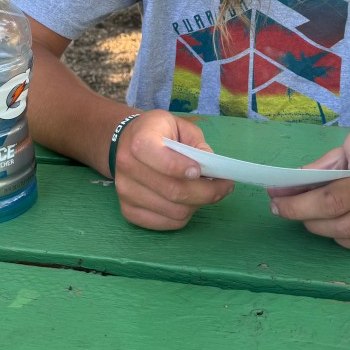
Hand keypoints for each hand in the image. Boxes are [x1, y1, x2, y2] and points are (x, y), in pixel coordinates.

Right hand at [113, 110, 233, 230]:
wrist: (125, 142)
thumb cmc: (158, 132)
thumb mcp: (180, 127)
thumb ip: (197, 145)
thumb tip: (213, 168)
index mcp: (140, 141)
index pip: (163, 161)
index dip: (184, 168)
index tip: (201, 170)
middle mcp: (127, 167)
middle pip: (174, 191)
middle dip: (206, 192)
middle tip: (224, 186)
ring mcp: (125, 192)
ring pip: (174, 211)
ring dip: (197, 204)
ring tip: (206, 193)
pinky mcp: (127, 211)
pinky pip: (165, 223)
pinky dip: (184, 216)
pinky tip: (189, 202)